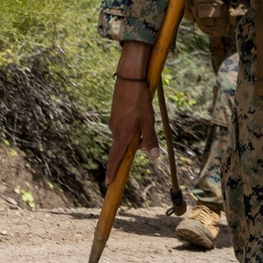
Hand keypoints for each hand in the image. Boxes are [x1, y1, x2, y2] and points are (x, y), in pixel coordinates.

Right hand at [104, 41, 158, 184]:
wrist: (129, 79)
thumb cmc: (139, 100)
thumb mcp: (148, 120)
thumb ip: (150, 139)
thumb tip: (154, 157)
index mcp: (122, 135)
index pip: (116, 158)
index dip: (113, 171)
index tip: (109, 183)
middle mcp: (115, 130)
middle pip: (124, 146)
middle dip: (135, 144)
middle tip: (147, 131)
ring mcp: (114, 122)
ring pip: (125, 135)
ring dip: (135, 133)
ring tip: (144, 117)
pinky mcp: (115, 114)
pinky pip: (124, 126)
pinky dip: (132, 125)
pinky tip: (139, 112)